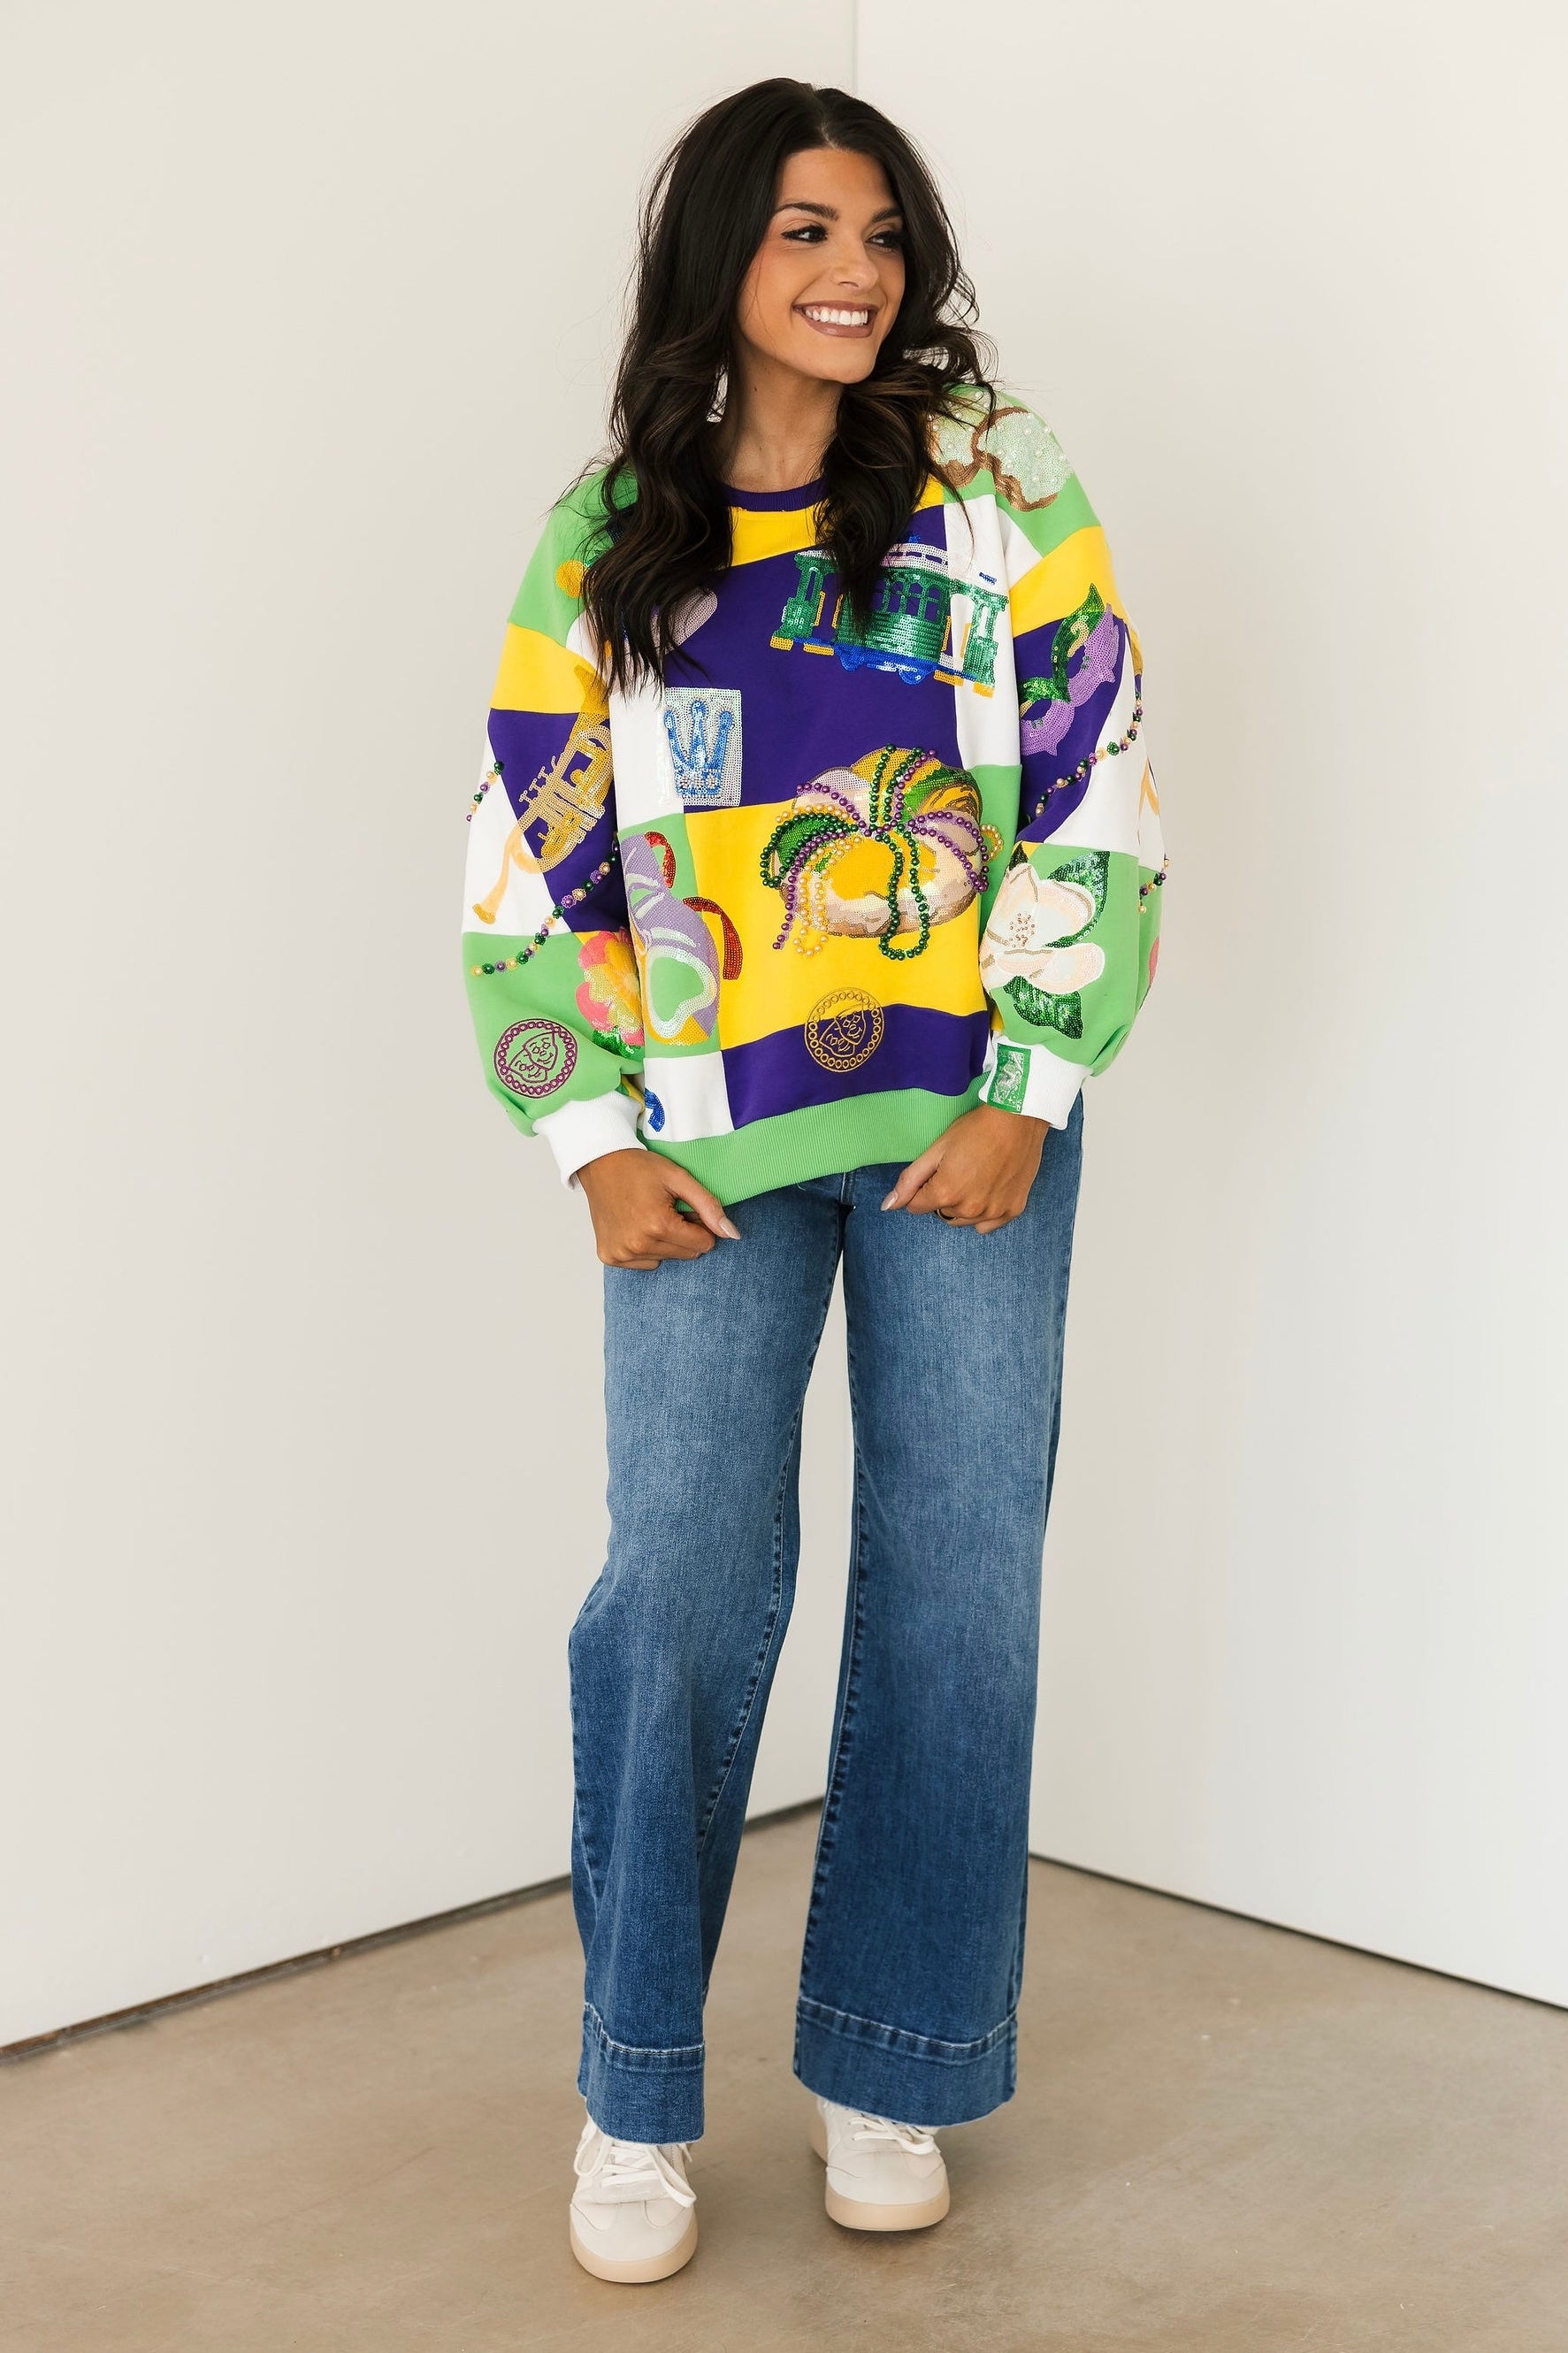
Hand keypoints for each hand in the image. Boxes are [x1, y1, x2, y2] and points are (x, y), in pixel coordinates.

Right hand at [577, 1148, 740, 1269]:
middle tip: (666, 1210)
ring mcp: (621, 1253)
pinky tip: (635, 1226)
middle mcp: (638, 1244)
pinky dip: (645, 1248)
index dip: (699, 1225)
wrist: (600, 1163)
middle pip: (686, 1254)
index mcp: (657, 1225)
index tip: (683, 1208)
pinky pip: (644, 1263)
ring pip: (666, 1260)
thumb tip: (732, 1235)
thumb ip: (709, 1206)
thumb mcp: (680, 1178)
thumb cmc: (640, 1168)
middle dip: (683, 1234)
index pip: (703, 1244)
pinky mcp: (610, 1257)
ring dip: (664, 1241)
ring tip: (648, 1215)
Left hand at [879, 1103, 1048, 1234]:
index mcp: (945, 1193)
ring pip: (963, 1220)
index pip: (917, 1207)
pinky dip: (984, 1213)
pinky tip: (989, 1191)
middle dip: (943, 1197)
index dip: (922, 1189)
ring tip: (975, 1178)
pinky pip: (987, 1225)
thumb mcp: (936, 1150)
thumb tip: (887, 1206)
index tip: (937, 1171)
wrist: (1018, 1120)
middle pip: (941, 1213)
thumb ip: (910, 1181)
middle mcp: (969, 1209)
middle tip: (958, 1170)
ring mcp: (993, 1212)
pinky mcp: (1012, 1210)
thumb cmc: (975, 1129)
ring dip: (963, 1206)